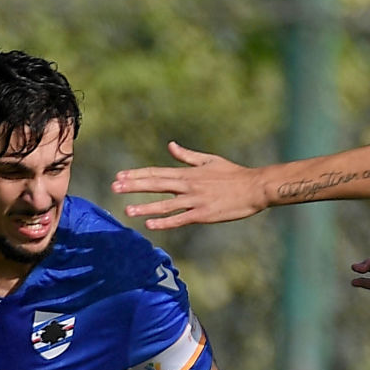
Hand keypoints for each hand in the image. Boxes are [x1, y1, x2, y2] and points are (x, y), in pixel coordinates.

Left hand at [112, 142, 267, 230]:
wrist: (255, 187)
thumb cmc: (233, 174)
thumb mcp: (209, 160)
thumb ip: (187, 156)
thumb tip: (171, 146)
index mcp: (188, 172)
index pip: (157, 172)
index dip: (137, 175)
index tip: (120, 176)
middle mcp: (188, 185)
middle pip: (156, 184)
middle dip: (134, 186)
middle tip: (114, 187)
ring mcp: (195, 200)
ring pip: (165, 204)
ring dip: (145, 206)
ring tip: (127, 209)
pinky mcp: (203, 214)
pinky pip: (180, 219)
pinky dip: (164, 222)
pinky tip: (149, 224)